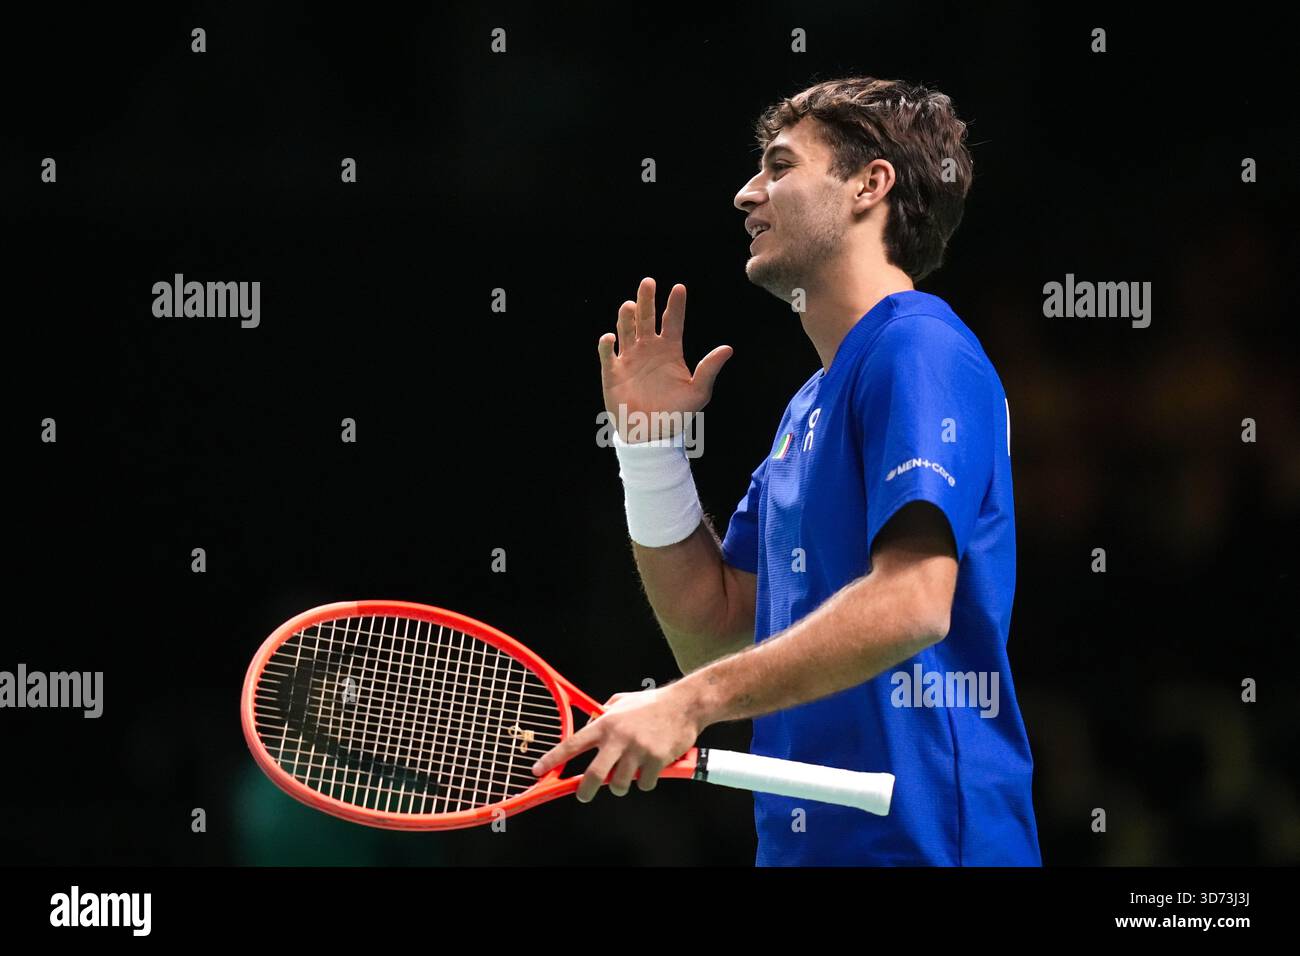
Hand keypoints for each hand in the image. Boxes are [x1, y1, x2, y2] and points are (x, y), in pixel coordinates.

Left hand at [530, 684, 703, 801]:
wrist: (685, 704)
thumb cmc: (653, 703)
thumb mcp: (622, 701)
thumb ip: (605, 712)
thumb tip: (591, 719)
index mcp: (605, 724)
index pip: (572, 744)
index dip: (553, 759)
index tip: (538, 770)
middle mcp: (618, 738)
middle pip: (593, 775)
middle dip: (585, 790)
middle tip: (583, 794)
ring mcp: (637, 750)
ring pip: (620, 784)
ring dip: (622, 784)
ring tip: (630, 772)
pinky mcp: (656, 760)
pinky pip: (645, 783)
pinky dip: (647, 781)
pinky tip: (653, 768)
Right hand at [599, 277, 732, 441]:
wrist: (651, 435)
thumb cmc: (677, 414)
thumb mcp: (698, 392)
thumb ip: (709, 368)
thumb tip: (728, 348)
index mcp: (670, 350)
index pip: (672, 321)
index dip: (675, 304)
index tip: (679, 288)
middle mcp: (649, 349)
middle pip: (646, 317)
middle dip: (647, 299)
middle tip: (648, 282)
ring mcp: (630, 358)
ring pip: (626, 329)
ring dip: (627, 317)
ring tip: (631, 306)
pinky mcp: (613, 371)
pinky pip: (608, 352)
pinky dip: (608, 343)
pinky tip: (611, 337)